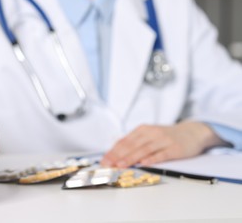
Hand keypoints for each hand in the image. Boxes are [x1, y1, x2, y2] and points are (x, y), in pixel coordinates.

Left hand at [101, 121, 227, 167]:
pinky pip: (162, 154)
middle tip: (108, 164)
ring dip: (131, 158)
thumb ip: (135, 143)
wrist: (192, 132)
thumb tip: (116, 154)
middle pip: (131, 145)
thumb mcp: (149, 135)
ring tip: (120, 165)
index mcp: (142, 130)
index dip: (113, 151)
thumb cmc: (167, 136)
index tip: (104, 160)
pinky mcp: (174, 148)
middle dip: (117, 155)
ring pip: (144, 149)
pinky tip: (144, 163)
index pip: (124, 141)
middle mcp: (151, 133)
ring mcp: (163, 140)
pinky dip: (152, 158)